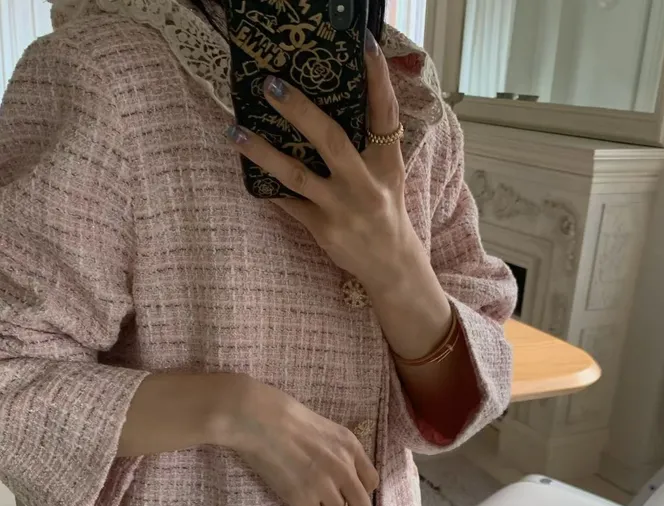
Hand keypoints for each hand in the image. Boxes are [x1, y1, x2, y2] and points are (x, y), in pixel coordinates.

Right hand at [225, 378, 378, 505]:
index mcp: (351, 447)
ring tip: (311, 504)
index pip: (371, 483)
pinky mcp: (303, 498)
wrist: (258, 419)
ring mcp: (325, 485)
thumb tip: (342, 475)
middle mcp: (344, 468)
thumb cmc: (286, 417)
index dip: (358, 490)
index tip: (344, 490)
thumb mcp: (327, 429)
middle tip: (330, 504)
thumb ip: (340, 452)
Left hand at [226, 32, 419, 291]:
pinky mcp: (324, 230)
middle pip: (332, 140)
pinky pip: (289, 204)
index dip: (378, 78)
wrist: (391, 265)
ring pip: (297, 175)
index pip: (385, 113)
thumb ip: (370, 139)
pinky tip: (246, 170)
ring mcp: (343, 208)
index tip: (364, 44)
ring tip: (235, 131)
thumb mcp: (388, 172)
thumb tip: (337, 97)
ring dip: (263, 152)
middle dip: (300, 112)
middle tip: (271, 85)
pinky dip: (268, 187)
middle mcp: (365, 183)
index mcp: (387, 162)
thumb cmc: (385, 208)